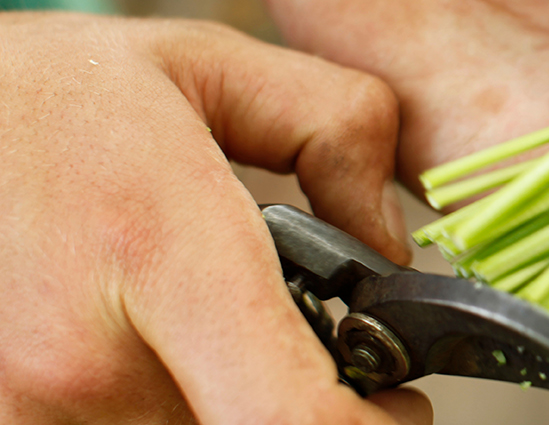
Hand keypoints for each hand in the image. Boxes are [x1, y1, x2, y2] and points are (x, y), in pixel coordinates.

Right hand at [0, 12, 428, 423]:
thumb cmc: (42, 99)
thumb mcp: (206, 65)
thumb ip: (335, 131)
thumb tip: (392, 246)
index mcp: (160, 254)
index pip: (290, 416)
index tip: (397, 405)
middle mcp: (85, 360)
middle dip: (292, 391)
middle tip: (281, 334)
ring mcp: (27, 413)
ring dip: (217, 395)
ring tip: (182, 320)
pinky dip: (149, 399)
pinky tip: (139, 341)